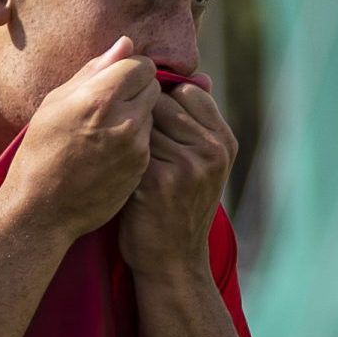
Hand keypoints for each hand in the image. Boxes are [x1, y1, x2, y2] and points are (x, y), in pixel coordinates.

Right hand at [2, 36, 160, 242]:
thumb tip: (125, 44)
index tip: (116, 78)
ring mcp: (137, 146)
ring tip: (108, 129)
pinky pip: (149, 138)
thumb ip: (94, 71)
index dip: (129, 68)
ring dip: (138, 113)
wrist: (43, 207)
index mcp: (99, 97)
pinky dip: (136, 138)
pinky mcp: (142, 166)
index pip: (141, 64)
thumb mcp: (56, 103)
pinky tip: (111, 150)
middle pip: (152, 86)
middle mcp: (124, 119)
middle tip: (112, 102)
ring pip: (154, 112)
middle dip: (137, 88)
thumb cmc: (41, 150)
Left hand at [118, 81, 236, 277]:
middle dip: (141, 116)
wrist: (172, 261)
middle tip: (132, 142)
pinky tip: (113, 168)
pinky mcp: (157, 181)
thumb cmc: (179, 205)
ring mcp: (186, 166)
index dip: (162, 101)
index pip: (188, 91)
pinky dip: (116, 154)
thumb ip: (199, 122)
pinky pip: (127, 146)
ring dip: (126, 134)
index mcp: (224, 141)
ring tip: (122, 156)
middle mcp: (210, 151)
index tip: (149, 123)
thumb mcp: (204, 163)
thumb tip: (201, 75)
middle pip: (161, 102)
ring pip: (141, 122)